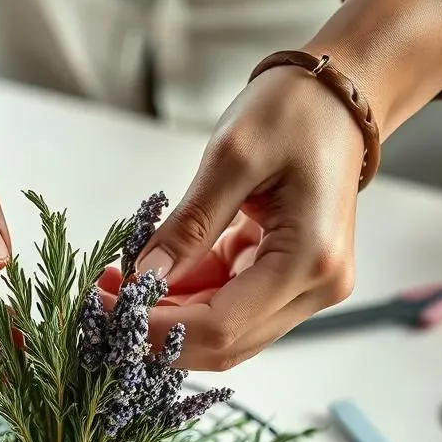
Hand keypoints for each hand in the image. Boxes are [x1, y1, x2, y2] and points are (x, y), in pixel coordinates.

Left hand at [100, 0, 441, 370]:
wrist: (341, 98)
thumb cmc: (295, 112)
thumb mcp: (232, 157)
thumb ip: (188, 225)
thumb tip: (143, 278)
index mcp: (309, 260)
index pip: (221, 327)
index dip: (156, 329)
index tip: (102, 308)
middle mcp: (316, 288)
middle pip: (224, 343)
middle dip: (156, 331)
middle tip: (100, 303)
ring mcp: (306, 289)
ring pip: (223, 331)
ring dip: (167, 318)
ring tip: (116, 286)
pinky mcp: (289, 280)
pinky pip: (229, 305)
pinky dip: (185, 298)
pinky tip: (146, 278)